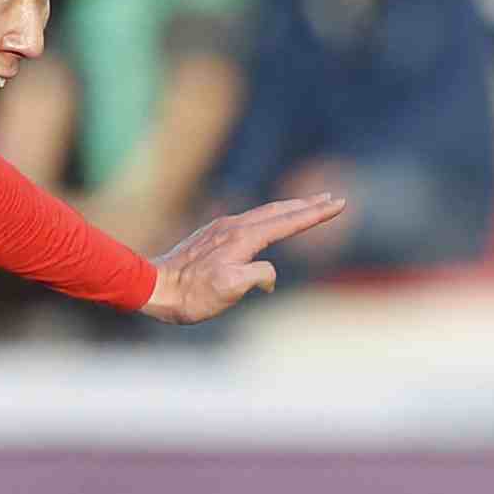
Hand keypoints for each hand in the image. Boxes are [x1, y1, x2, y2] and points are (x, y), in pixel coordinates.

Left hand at [141, 193, 346, 322]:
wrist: (154, 286)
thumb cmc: (192, 294)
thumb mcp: (229, 289)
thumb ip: (257, 276)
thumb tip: (270, 276)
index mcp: (244, 238)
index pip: (288, 222)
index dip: (315, 214)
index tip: (339, 204)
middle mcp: (235, 226)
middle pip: (280, 211)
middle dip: (308, 206)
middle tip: (332, 199)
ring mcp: (223, 228)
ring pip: (265, 213)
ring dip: (290, 209)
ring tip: (308, 206)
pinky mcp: (213, 234)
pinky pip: (251, 220)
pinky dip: (270, 216)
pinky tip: (269, 221)